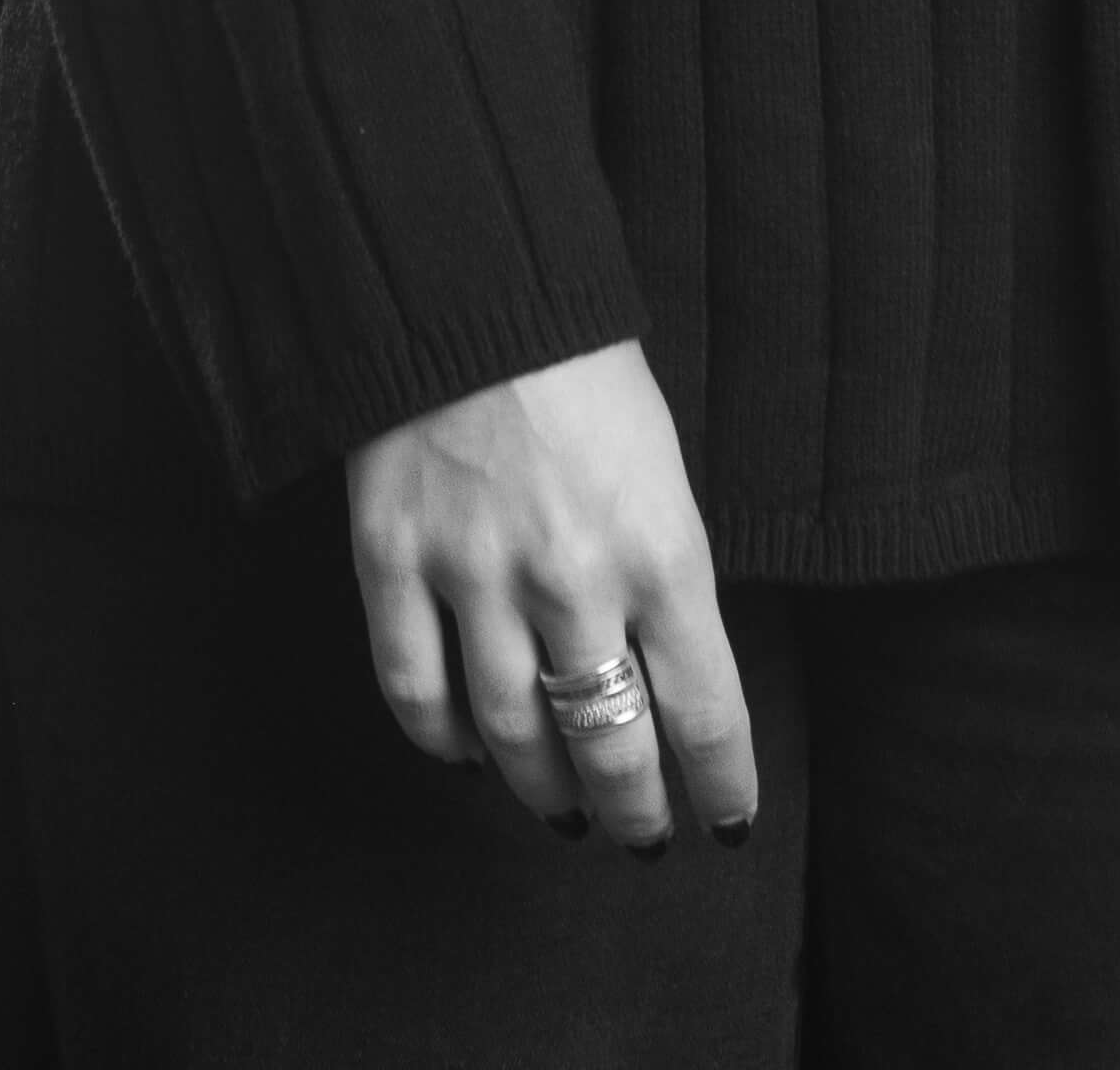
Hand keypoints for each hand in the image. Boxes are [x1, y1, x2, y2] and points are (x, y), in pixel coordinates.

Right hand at [346, 340, 757, 860]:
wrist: (473, 282)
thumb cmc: (586, 371)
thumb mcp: (662, 468)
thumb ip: (662, 575)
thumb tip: (661, 680)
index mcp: (661, 549)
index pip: (704, 714)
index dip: (720, 787)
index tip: (725, 824)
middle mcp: (572, 580)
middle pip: (609, 747)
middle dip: (632, 809)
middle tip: (637, 836)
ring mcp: (474, 574)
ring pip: (512, 737)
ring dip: (542, 790)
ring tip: (561, 808)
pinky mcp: (393, 560)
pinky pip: (415, 692)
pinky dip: (442, 742)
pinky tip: (466, 753)